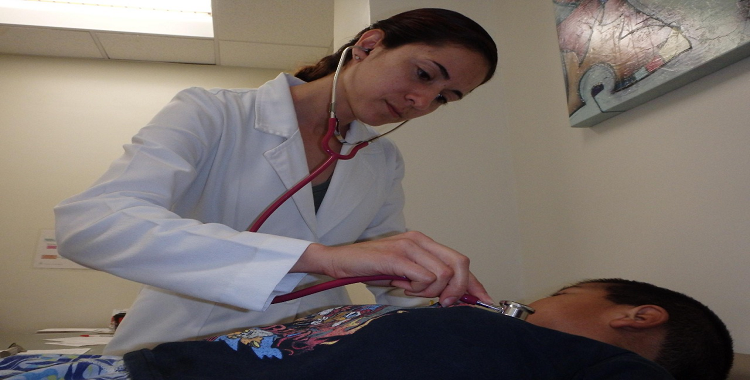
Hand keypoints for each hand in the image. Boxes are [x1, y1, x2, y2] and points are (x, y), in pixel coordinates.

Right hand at [290, 231, 492, 306]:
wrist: (338, 261)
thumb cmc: (370, 268)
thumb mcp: (404, 273)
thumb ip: (426, 280)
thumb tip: (451, 298)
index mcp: (424, 242)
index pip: (460, 261)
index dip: (474, 283)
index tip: (484, 300)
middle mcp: (419, 240)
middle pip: (459, 264)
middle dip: (457, 290)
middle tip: (443, 302)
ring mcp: (409, 246)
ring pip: (442, 275)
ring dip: (429, 291)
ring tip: (409, 288)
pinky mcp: (397, 256)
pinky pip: (424, 278)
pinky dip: (416, 288)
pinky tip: (400, 285)